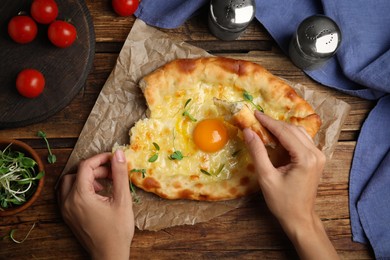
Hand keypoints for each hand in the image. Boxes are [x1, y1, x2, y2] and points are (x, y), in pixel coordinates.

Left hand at [58, 150, 133, 259]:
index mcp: (80, 196)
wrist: (109, 255)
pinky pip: (67, 194)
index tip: (113, 159)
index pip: (85, 166)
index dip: (100, 159)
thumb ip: (119, 174)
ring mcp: (65, 210)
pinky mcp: (67, 216)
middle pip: (76, 173)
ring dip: (85, 178)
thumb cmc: (117, 230)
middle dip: (95, 169)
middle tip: (112, 173)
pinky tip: (95, 194)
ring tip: (104, 184)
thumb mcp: (122, 200)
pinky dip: (79, 188)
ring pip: (69, 182)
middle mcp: (68, 201)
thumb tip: (118, 154)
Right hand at [243, 111, 337, 259]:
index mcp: (305, 158)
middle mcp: (316, 153)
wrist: (300, 218)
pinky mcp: (317, 159)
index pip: (285, 132)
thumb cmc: (282, 201)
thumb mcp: (266, 177)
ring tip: (264, 127)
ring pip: (299, 133)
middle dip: (274, 123)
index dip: (268, 121)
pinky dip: (289, 135)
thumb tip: (248, 131)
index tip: (254, 113)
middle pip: (293, 130)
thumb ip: (257, 152)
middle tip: (256, 120)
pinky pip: (303, 140)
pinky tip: (277, 137)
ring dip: (282, 128)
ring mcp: (319, 156)